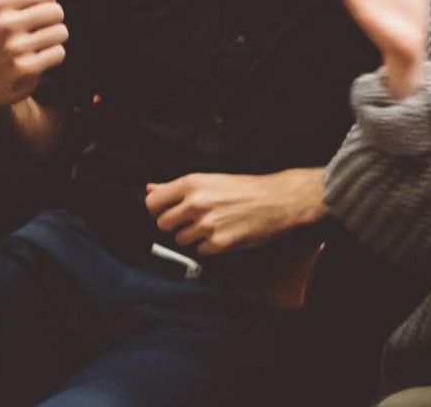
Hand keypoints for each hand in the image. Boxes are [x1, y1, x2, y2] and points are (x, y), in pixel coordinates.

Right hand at [0, 0, 67, 111]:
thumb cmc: (5, 39)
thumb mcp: (5, 12)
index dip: (47, 4)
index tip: (34, 14)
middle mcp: (4, 23)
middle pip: (56, 11)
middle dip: (54, 22)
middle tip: (38, 32)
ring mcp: (14, 46)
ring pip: (61, 32)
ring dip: (54, 40)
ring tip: (36, 46)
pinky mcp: (24, 67)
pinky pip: (59, 52)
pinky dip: (53, 56)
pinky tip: (37, 60)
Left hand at [145, 168, 323, 255]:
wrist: (279, 200)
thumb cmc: (248, 188)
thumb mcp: (211, 180)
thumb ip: (177, 187)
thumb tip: (151, 189)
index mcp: (192, 183)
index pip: (152, 203)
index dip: (159, 209)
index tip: (169, 211)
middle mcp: (196, 203)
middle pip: (163, 224)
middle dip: (177, 224)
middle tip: (196, 218)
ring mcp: (206, 224)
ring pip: (181, 239)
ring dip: (194, 236)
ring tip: (215, 224)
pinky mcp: (218, 243)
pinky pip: (200, 250)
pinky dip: (210, 245)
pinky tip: (225, 232)